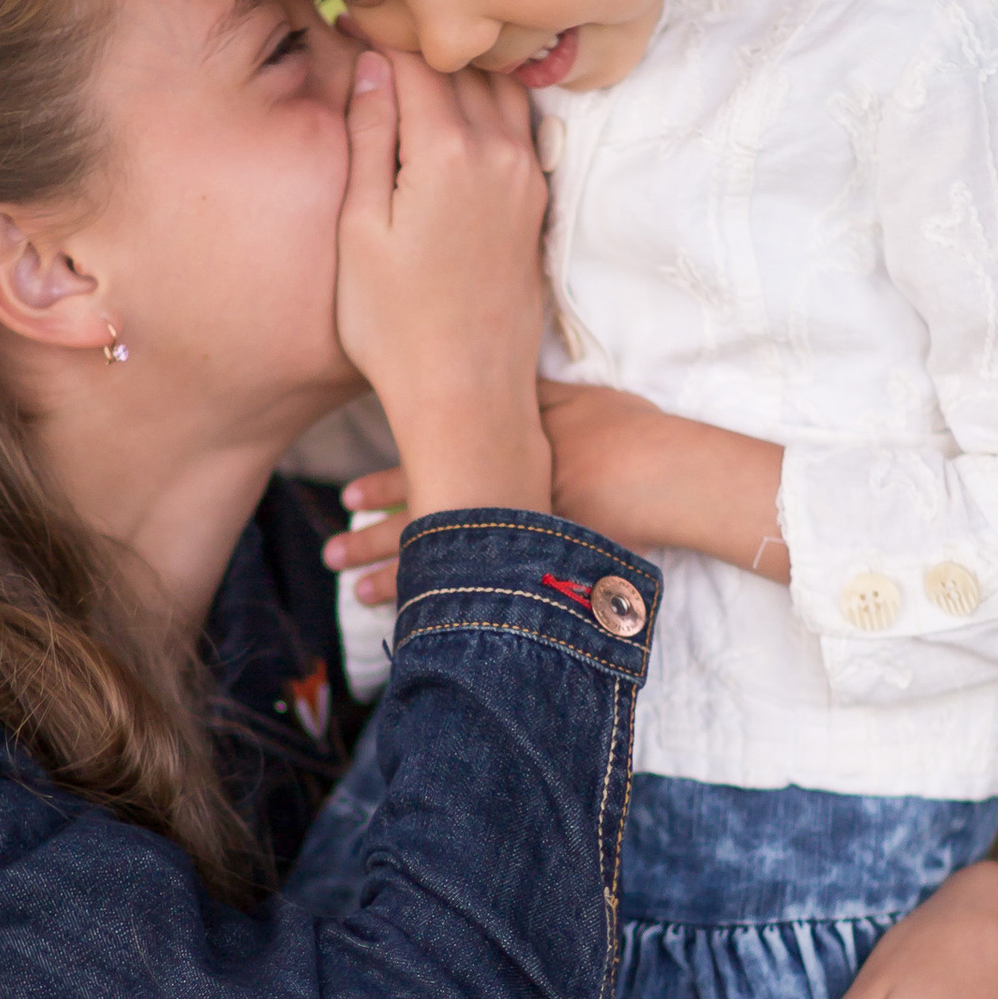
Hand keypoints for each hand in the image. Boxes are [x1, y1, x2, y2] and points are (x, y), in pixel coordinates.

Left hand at [323, 377, 788, 606]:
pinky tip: (420, 625)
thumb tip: (486, 373)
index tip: (347, 498)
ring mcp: (515, 541)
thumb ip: (525, 395)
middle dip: (370, 544)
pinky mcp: (540, 569)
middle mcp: (495, 502)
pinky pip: (483, 594)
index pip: (424, 472)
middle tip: (330, 555)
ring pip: (442, 566)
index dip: (383, 488)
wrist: (666, 473)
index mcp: (494, 456)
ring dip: (395, 582)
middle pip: (421, 525)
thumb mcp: (567, 396)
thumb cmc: (624, 428)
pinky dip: (450, 609)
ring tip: (355, 595)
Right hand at [332, 52, 550, 522]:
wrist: (467, 395)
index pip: (416, 58)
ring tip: (416, 61)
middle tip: (376, 19)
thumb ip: (370, 138)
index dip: (379, 27)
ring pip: (500, 88)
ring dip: (461, 67)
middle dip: (420, 38)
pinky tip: (456, 109)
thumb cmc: (394, 325)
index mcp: (448, 152)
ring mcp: (526, 178)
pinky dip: (488, 101)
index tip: (346, 10)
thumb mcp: (359, 229)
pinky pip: (518, 125)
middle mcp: (499, 154)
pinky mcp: (537, 204)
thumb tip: (374, 65)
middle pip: (463, 64)